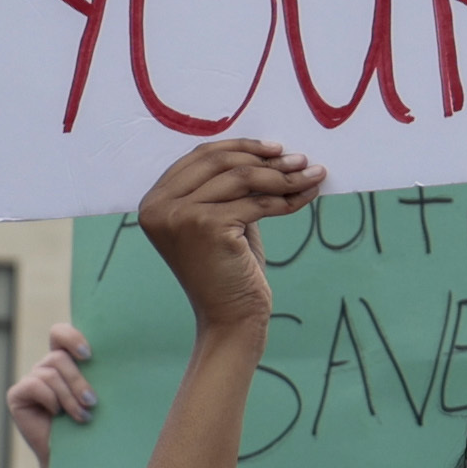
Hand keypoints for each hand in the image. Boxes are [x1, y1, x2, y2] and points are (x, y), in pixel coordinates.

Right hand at [7, 320, 94, 467]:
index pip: (60, 333)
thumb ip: (100, 375)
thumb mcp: (97, 396)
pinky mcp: (17, 394)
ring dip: (69, 396)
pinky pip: (34, 385)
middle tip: (92, 401)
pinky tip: (58, 415)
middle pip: (58, 356)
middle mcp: (45, 367)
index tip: (88, 355)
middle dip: (78, 380)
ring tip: (83, 416)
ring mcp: (30, 379)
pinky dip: (50, 400)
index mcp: (66, 361)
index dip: (71, 336)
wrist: (75, 455)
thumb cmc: (92, 425)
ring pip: (49, 373)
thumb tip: (124, 359)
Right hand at [135, 141, 323, 347]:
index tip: (275, 149)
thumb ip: (228, 188)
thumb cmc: (229, 271)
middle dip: (265, 158)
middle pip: (219, 161)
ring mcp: (179, 215)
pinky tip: (307, 195)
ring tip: (312, 174)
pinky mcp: (205, 226)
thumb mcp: (222, 220)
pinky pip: (256, 202)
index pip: (200, 157)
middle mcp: (159, 206)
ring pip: (242, 178)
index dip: (241, 148)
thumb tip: (268, 153)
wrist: (229, 319)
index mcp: (155, 201)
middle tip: (301, 160)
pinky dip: (286, 198)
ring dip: (283, 175)